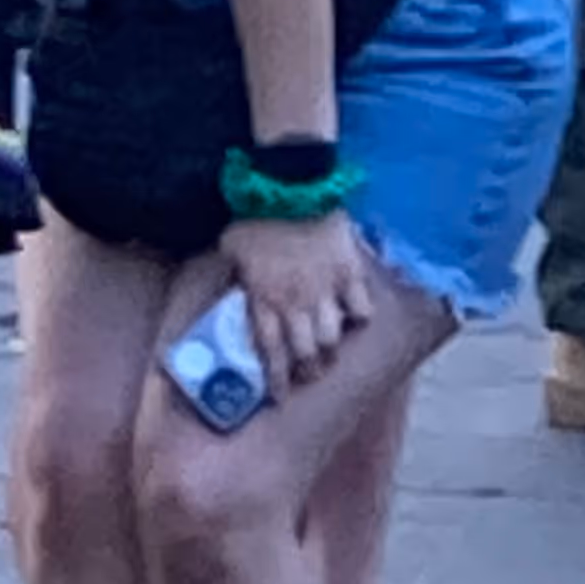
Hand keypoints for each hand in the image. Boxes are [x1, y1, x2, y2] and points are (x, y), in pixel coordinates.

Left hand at [220, 211, 370, 399]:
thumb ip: (233, 274)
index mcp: (265, 299)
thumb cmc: (256, 215)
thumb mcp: (231, 248)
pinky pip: (360, 307)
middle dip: (308, 370)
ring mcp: (325, 290)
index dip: (277, 379)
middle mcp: (296, 303)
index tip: (279, 397)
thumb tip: (225, 286)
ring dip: (330, 351)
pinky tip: (357, 319)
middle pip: (306, 353)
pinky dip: (359, 317)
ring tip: (330, 356)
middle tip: (309, 375)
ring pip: (332, 337)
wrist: (291, 186)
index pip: (272, 352)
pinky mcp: (349, 272)